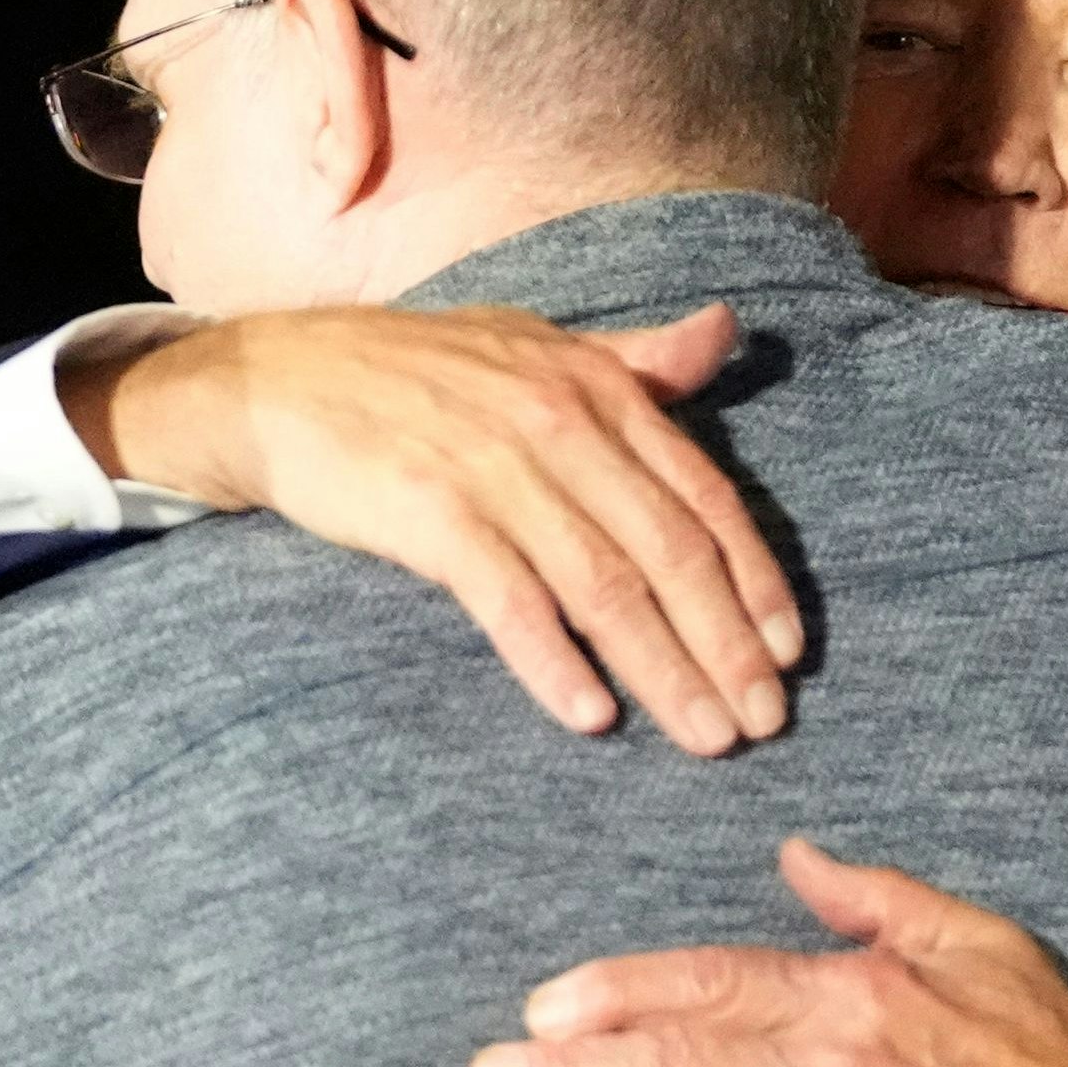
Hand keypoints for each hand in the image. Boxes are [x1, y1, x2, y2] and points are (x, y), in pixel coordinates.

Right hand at [63, 302, 799, 754]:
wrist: (278, 380)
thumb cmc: (412, 370)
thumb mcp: (532, 347)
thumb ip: (634, 361)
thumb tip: (724, 331)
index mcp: (597, 387)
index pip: (704, 495)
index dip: (754, 580)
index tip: (789, 654)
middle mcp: (559, 422)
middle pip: (668, 551)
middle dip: (725, 644)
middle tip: (764, 723)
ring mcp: (495, 467)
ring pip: (605, 584)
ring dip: (663, 669)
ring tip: (704, 735)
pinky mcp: (429, 513)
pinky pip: (509, 599)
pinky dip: (554, 660)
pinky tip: (592, 715)